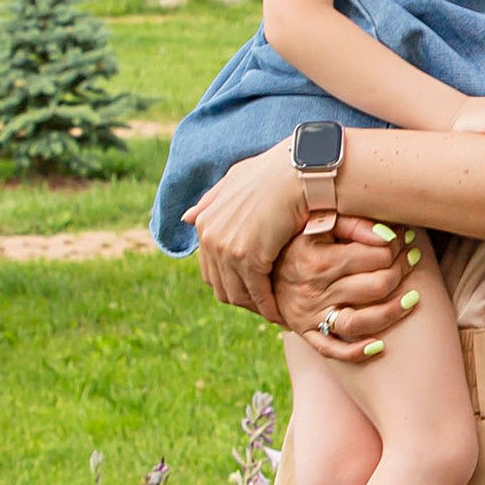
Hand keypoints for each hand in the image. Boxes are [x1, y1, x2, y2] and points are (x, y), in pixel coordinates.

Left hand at [188, 147, 315, 316]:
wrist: (297, 172)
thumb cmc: (273, 172)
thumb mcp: (235, 180)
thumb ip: (211, 199)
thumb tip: (187, 218)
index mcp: (205, 222)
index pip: (211, 268)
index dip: (232, 282)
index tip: (252, 290)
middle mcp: (210, 237)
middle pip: (220, 285)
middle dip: (242, 298)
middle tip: (264, 306)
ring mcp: (227, 249)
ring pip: (237, 293)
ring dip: (254, 306)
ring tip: (273, 312)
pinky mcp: (248, 258)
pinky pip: (256, 292)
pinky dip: (267, 306)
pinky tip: (280, 313)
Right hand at [271, 214, 416, 360]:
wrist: (259, 266)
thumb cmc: (297, 238)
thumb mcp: (317, 222)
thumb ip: (352, 223)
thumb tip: (390, 235)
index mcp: (317, 258)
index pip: (375, 255)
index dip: (397, 246)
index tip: (406, 238)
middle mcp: (313, 289)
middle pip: (376, 286)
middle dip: (402, 271)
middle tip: (412, 259)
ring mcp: (309, 315)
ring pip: (361, 321)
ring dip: (393, 311)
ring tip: (412, 298)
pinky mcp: (306, 332)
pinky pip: (333, 350)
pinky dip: (357, 352)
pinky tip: (380, 344)